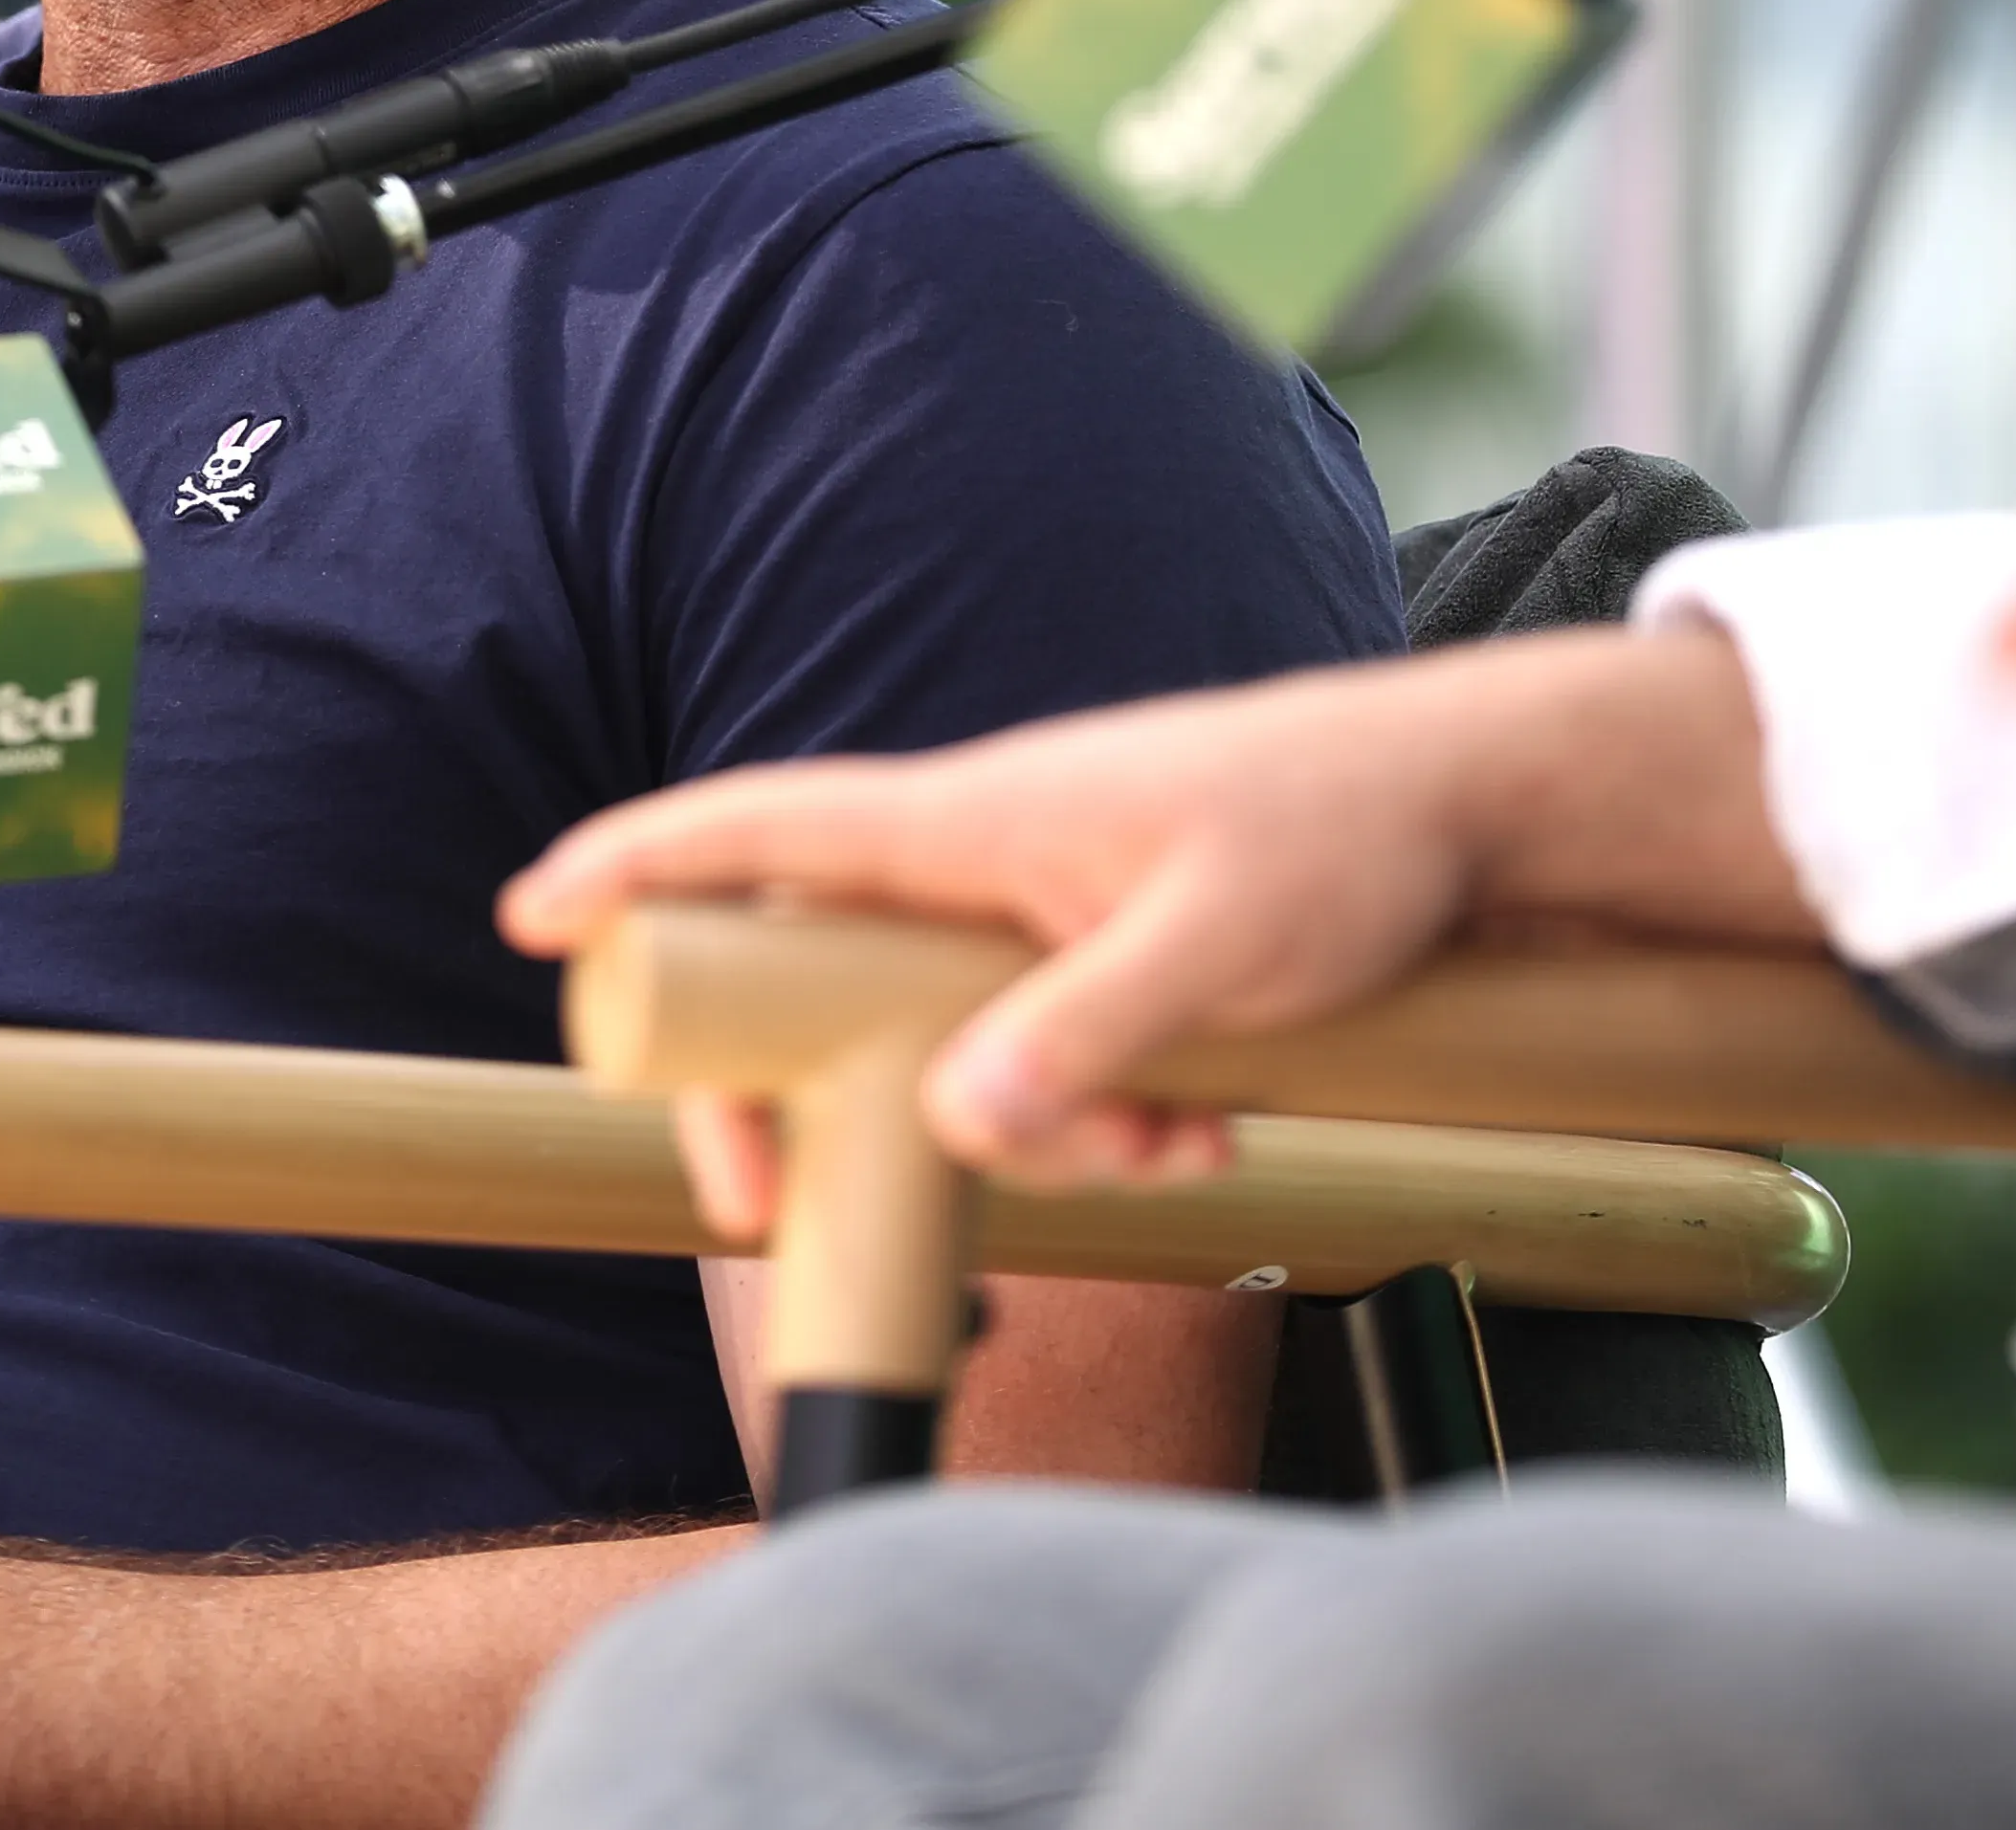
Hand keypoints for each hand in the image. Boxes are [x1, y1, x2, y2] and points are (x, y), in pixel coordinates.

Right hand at [496, 631, 1769, 1215]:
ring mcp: (1039, 915)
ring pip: (949, 1052)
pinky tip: (1209, 1123)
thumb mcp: (1216, 949)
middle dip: (806, 1104)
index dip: (633, 868)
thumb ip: (1079, 1039)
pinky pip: (1048, 1067)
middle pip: (815, 985)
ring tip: (1166, 1139)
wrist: (1481, 809)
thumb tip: (956, 1123)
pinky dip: (1108, 1118)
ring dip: (1027, 1131)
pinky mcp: (1105, 961)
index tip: (535, 914)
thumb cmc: (1345, 833)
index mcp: (970, 825)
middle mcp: (980, 865)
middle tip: (772, 1205)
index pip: (758, 832)